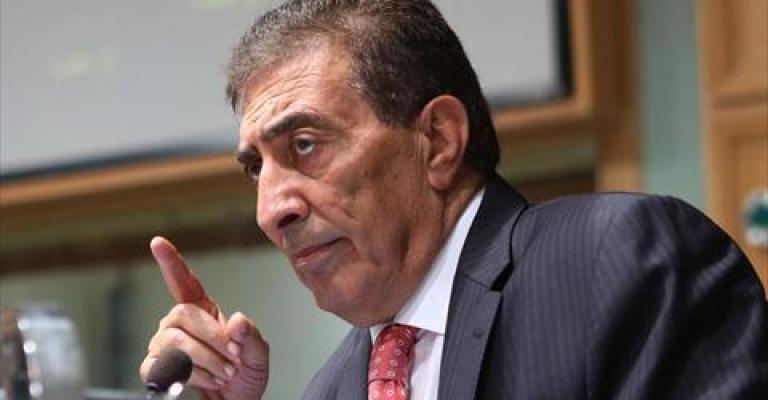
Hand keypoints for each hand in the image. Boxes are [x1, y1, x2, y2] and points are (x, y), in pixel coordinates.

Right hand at [139, 236, 268, 399]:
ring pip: (173, 340)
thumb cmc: (244, 378)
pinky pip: (163, 365)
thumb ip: (252, 337)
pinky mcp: (156, 370)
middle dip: (211, 337)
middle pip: (182, 314)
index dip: (171, 263)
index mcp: (203, 313)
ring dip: (204, 359)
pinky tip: (206, 381)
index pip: (184, 283)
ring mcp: (164, 346)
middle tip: (233, 357)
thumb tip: (237, 320)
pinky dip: (191, 375)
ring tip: (224, 373)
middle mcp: (179, 325)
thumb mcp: (259, 356)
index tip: (158, 242)